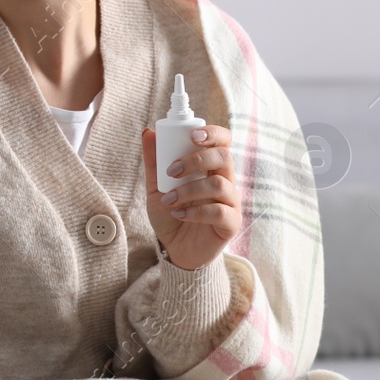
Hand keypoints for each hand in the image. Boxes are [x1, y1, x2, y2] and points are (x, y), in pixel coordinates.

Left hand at [141, 124, 241, 270]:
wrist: (174, 247)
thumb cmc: (170, 212)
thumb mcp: (155, 186)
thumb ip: (153, 162)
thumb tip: (148, 132)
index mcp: (210, 167)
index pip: (222, 141)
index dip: (213, 133)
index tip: (192, 135)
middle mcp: (225, 180)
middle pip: (224, 157)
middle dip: (196, 159)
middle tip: (172, 171)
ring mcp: (230, 202)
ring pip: (219, 184)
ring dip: (189, 190)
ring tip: (169, 200)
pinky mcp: (231, 223)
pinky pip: (219, 211)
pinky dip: (195, 211)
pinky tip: (179, 214)